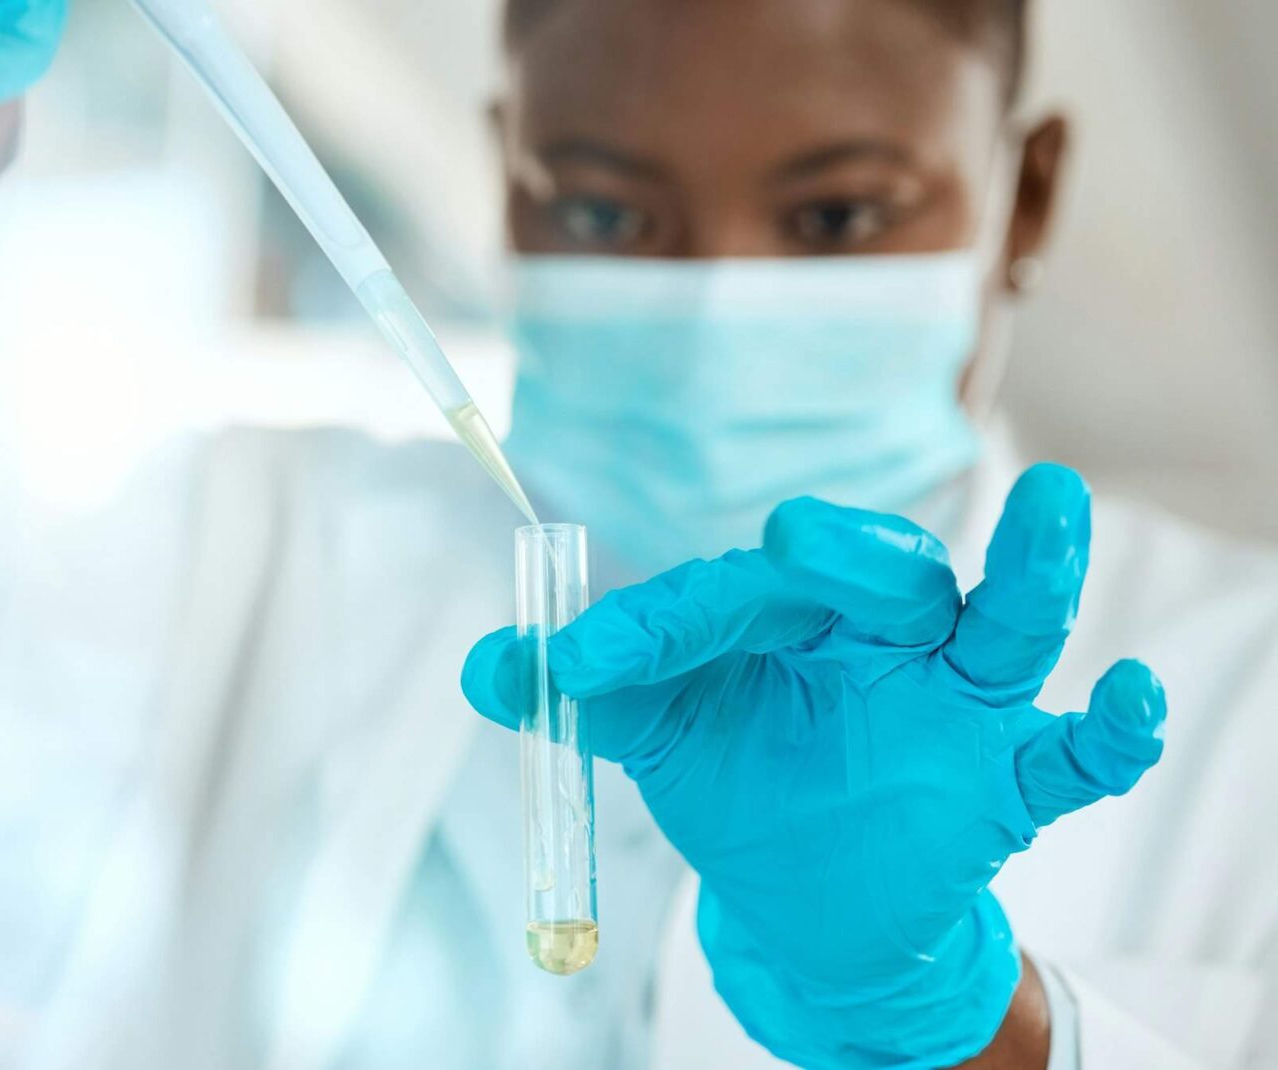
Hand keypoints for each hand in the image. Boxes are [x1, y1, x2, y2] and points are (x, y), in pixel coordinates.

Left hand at [463, 465, 1166, 1068]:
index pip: (728, 595)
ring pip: (1001, 621)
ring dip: (1032, 572)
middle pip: (882, 571)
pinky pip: (1073, 753)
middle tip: (794, 540)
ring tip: (1053, 510)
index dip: (654, 629)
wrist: (801, 893)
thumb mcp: (648, 735)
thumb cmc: (731, 781)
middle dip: (848, 554)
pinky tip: (1132, 701)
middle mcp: (878, 632)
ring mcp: (953, 698)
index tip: (580, 668)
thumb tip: (486, 665)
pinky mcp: (1005, 778)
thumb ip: (579, 695)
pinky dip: (1112, 730)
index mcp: (784, 609)